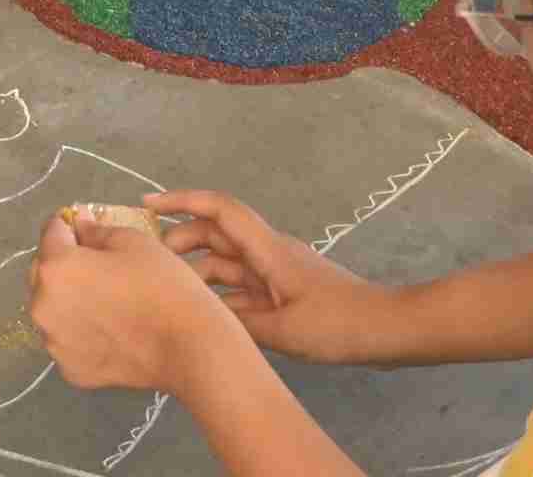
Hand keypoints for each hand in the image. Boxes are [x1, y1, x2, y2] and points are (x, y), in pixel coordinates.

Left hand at [27, 211, 236, 393]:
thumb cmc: (160, 284)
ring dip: (67, 298)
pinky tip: (107, 328)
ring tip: (104, 299)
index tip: (87, 227)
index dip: (69, 224)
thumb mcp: (131, 241)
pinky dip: (78, 330)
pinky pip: (65, 339)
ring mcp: (54, 342)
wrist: (186, 344)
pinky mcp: (69, 370)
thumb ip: (94, 230)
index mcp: (55, 267)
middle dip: (63, 261)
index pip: (51, 232)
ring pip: (51, 308)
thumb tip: (77, 224)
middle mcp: (42, 305)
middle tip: (97, 264)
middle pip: (42, 272)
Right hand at [149, 190, 399, 365]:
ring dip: (198, 270)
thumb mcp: (282, 330)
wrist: (384, 329)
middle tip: (150, 265)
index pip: (219, 211)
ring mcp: (276, 271)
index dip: (182, 201)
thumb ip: (237, 321)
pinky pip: (241, 284)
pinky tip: (202, 312)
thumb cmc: (337, 324)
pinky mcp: (283, 291)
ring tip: (168, 291)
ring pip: (226, 262)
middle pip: (217, 234)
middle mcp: (268, 252)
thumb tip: (197, 313)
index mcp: (268, 250)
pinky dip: (219, 293)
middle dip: (181, 241)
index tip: (147, 204)